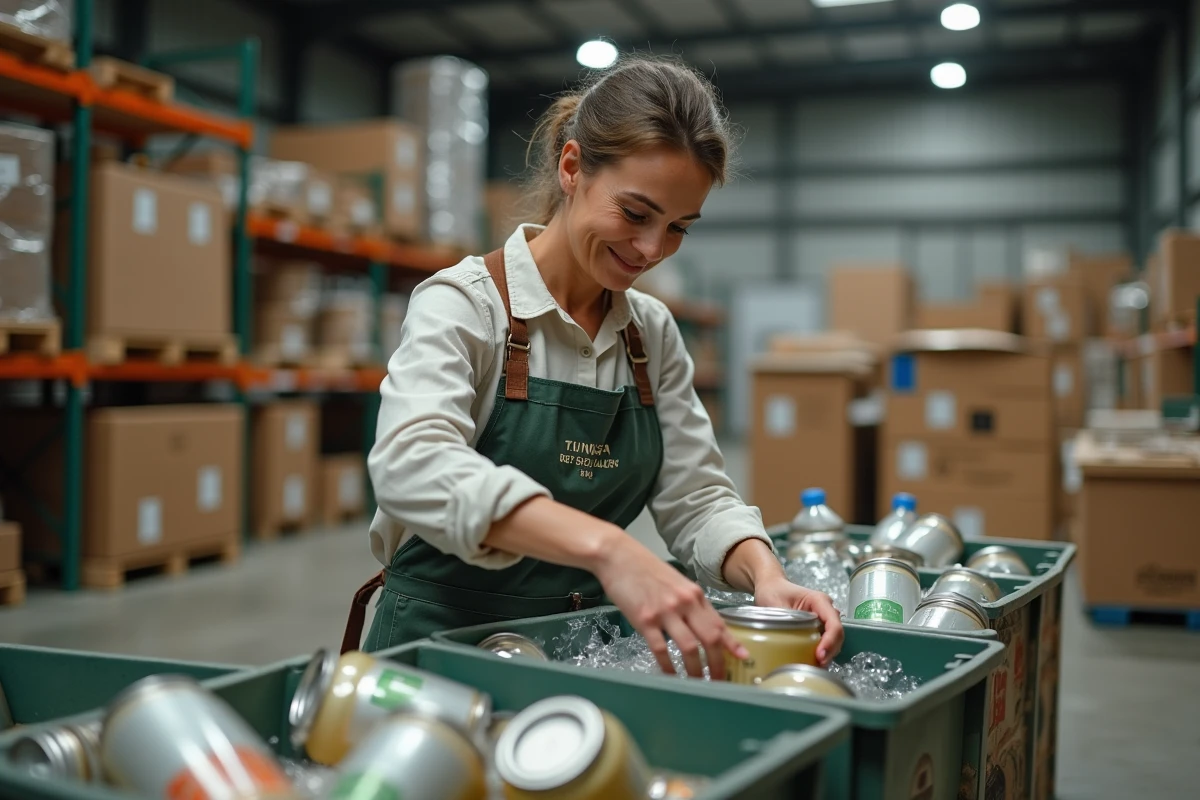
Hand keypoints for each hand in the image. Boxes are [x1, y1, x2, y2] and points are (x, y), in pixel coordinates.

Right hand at [593, 531, 747, 679]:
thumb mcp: (676, 583)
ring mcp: (665, 611)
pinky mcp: (645, 619)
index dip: (732, 644)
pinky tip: (671, 675)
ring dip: (696, 670)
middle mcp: (684, 603)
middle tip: (719, 680)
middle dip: (717, 663)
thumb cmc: (645, 569)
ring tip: (697, 683)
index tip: (743, 658)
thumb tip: (703, 627)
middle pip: (710, 638)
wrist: (618, 556)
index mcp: (694, 594)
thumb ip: (690, 603)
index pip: (720, 623)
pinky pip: (661, 649)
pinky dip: (668, 666)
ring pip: (689, 647)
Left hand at [753, 576, 843, 666]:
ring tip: (814, 665)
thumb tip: (790, 641)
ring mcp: (822, 619)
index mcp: (819, 600)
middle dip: (830, 651)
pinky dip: (821, 652)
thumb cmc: (772, 591)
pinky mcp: (816, 627)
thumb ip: (786, 621)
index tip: (820, 655)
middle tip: (817, 664)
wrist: (769, 587)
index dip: (830, 641)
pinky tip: (811, 661)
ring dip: (827, 653)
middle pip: (836, 633)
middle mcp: (825, 609)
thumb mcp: (776, 604)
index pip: (833, 623)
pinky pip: (824, 641)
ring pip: (833, 639)